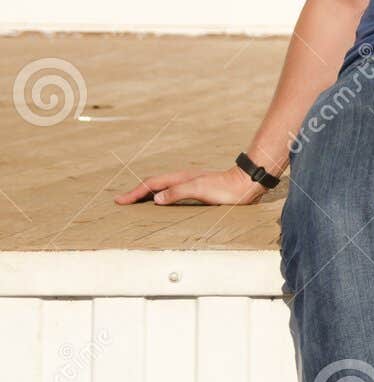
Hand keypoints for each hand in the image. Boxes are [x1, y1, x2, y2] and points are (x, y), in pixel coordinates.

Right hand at [114, 163, 268, 205]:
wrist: (246, 184)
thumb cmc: (225, 188)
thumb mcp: (200, 189)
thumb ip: (177, 193)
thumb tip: (155, 199)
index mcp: (180, 178)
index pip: (151, 184)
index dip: (135, 193)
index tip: (119, 200)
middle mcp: (183, 179)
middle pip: (154, 184)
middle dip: (136, 192)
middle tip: (122, 201)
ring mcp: (190, 184)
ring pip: (162, 188)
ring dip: (147, 194)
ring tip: (136, 201)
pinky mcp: (198, 190)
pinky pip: (171, 193)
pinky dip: (160, 197)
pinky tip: (162, 203)